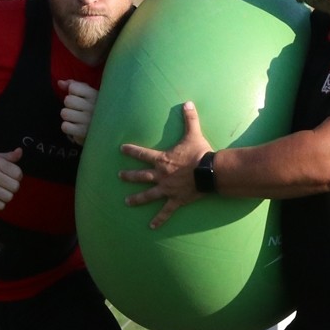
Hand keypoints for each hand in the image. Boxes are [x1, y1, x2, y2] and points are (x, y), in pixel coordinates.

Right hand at [0, 148, 22, 209]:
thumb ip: (11, 156)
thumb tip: (20, 151)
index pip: (18, 174)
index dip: (17, 176)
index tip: (11, 176)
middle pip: (15, 187)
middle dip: (13, 187)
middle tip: (6, 185)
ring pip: (8, 197)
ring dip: (6, 196)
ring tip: (0, 191)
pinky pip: (0, 206)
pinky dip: (0, 204)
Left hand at [59, 79, 97, 144]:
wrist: (107, 130)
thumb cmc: (94, 108)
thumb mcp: (88, 94)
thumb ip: (74, 85)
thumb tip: (60, 83)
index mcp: (94, 95)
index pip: (73, 88)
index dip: (72, 93)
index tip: (81, 98)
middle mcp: (92, 107)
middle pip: (67, 100)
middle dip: (69, 105)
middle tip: (78, 110)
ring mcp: (88, 120)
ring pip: (64, 113)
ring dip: (68, 117)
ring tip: (77, 119)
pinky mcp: (83, 132)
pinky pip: (65, 126)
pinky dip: (68, 127)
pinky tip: (75, 127)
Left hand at [119, 101, 210, 228]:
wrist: (209, 172)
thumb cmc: (200, 153)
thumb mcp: (193, 134)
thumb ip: (189, 118)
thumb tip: (188, 103)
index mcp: (162, 159)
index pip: (142, 153)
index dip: (131, 150)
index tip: (121, 148)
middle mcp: (161, 175)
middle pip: (141, 176)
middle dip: (129, 176)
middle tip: (120, 176)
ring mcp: (167, 189)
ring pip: (148, 195)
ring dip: (137, 198)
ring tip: (127, 202)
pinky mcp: (176, 200)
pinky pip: (165, 212)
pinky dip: (159, 220)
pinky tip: (151, 227)